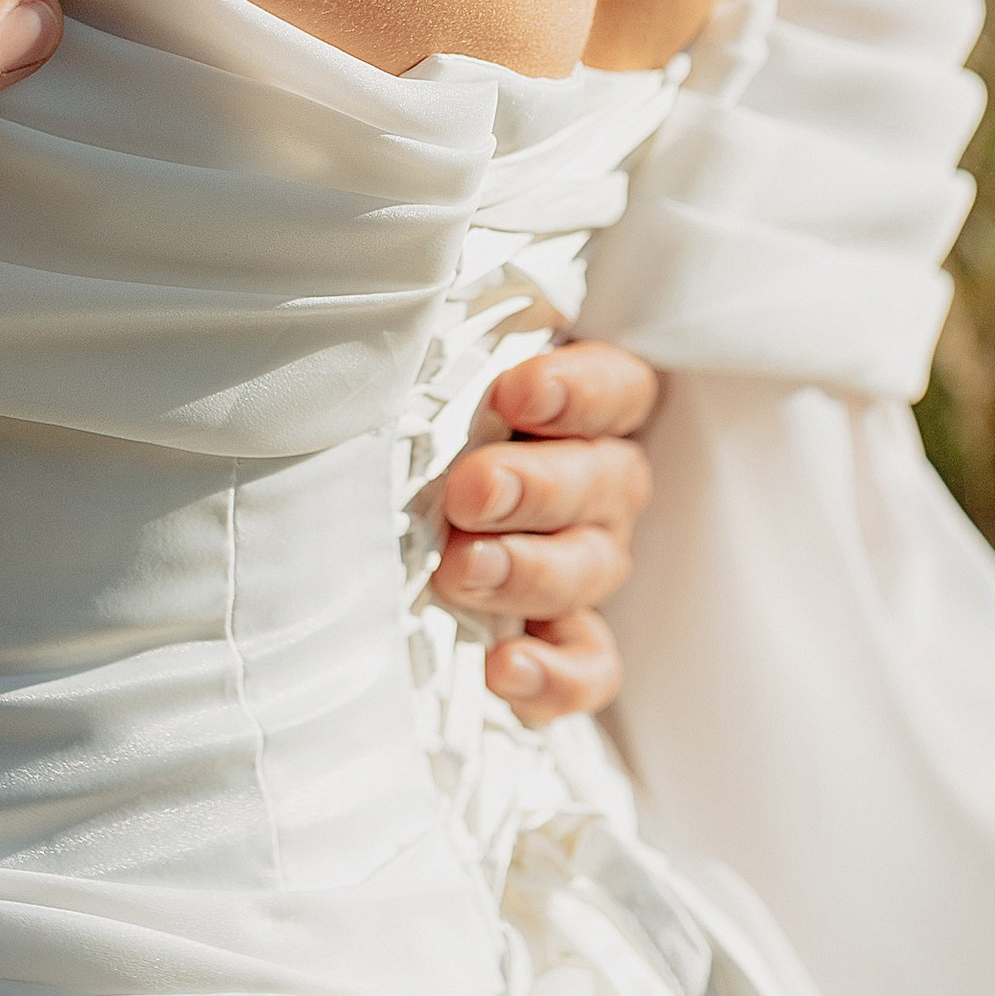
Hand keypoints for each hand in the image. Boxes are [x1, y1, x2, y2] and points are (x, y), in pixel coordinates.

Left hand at [433, 341, 660, 724]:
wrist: (376, 531)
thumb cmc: (412, 435)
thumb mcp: (433, 386)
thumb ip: (446, 361)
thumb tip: (405, 320)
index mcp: (582, 412)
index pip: (618, 388)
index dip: (580, 391)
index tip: (516, 394)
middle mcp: (597, 488)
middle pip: (604, 481)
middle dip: (537, 487)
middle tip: (472, 493)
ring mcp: (586, 567)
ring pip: (591, 569)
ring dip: (530, 571)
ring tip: (464, 573)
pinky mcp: (565, 646)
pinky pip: (588, 667)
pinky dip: (555, 675)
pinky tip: (505, 669)